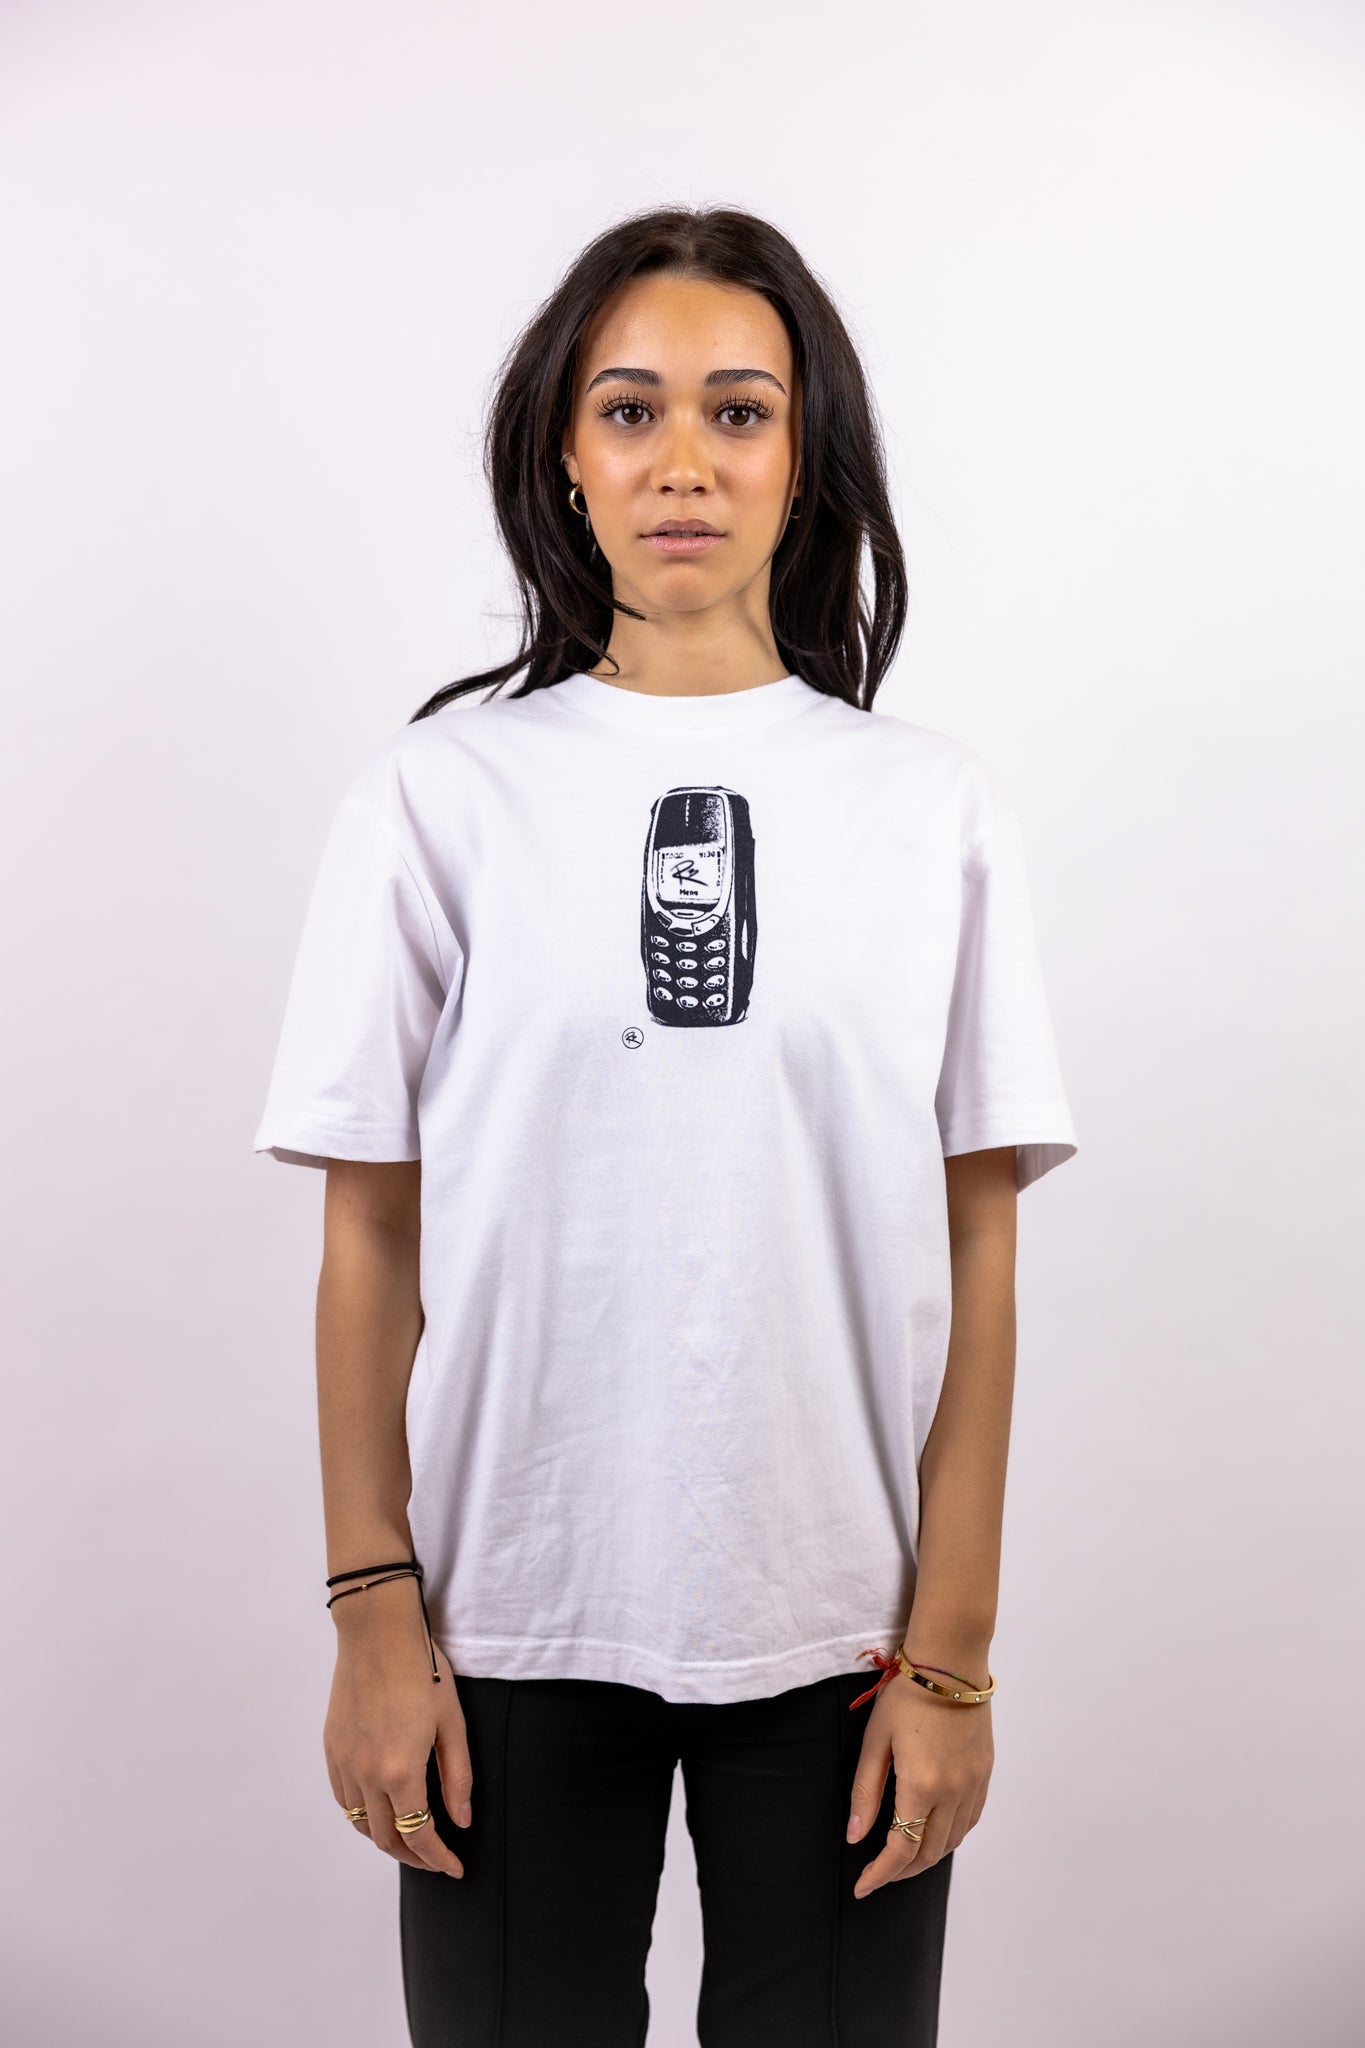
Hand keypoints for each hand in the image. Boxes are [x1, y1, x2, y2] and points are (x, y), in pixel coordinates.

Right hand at [324, 1621, 472, 1878]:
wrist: (377, 1631)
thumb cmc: (423, 1669)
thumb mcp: (452, 1722)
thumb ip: (457, 1777)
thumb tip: (461, 1821)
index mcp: (401, 1771)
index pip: (421, 1835)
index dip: (439, 1858)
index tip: (455, 1869)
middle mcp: (366, 1775)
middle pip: (387, 1839)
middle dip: (414, 1857)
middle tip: (436, 1859)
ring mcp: (344, 1762)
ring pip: (360, 1823)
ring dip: (386, 1839)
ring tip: (410, 1839)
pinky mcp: (331, 1748)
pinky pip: (343, 1798)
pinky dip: (361, 1815)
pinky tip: (379, 1809)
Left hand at [846, 1671, 992, 1896]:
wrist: (951, 1662)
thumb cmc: (907, 1695)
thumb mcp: (875, 1740)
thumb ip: (866, 1792)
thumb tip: (855, 1837)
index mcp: (922, 1785)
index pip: (901, 1849)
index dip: (880, 1874)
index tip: (862, 1887)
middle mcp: (953, 1792)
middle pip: (930, 1853)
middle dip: (902, 1872)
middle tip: (879, 1875)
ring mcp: (974, 1784)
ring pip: (952, 1841)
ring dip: (927, 1857)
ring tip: (902, 1858)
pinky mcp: (985, 1773)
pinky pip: (970, 1821)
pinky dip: (950, 1837)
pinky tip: (934, 1832)